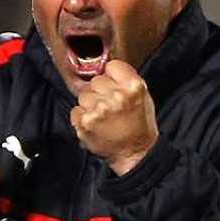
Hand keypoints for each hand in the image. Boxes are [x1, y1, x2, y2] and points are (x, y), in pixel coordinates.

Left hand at [70, 60, 158, 175]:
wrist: (135, 155)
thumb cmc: (140, 127)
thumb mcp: (144, 97)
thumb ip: (127, 79)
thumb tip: (109, 68)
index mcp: (133, 87)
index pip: (112, 65)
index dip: (112, 75)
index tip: (114, 84)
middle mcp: (116, 96)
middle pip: (96, 80)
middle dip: (101, 91)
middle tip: (110, 105)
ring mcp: (99, 110)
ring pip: (84, 95)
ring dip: (91, 104)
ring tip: (103, 116)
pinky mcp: (85, 122)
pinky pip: (76, 110)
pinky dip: (83, 117)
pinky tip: (95, 124)